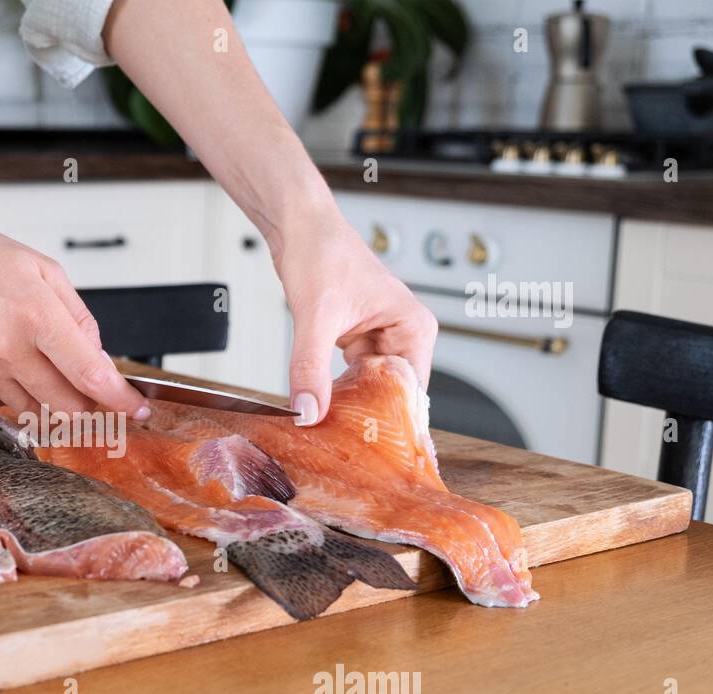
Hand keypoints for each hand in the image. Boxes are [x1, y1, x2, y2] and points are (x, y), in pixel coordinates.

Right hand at [0, 202, 148, 418]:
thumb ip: (78, 316)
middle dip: (88, 404)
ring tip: (37, 360)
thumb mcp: (41, 268)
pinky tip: (5, 358)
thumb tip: (97, 357)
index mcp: (36, 315)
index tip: (136, 408)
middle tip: (91, 388)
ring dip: (50, 398)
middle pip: (67, 407)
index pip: (91, 376)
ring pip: (35, 410)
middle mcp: (8, 349)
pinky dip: (14, 390)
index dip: (120, 399)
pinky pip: (0, 402)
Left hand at [275, 209, 436, 425]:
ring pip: (368, 389)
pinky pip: (349, 377)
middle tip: (341, 445)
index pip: (411, 391)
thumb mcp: (315, 317)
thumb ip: (310, 367)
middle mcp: (403, 335)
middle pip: (391, 394)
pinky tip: (317, 405)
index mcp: (414, 328)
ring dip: (348, 406)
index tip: (367, 447)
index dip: (390, 420)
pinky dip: (334, 391)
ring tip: (326, 428)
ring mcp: (379, 339)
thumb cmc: (321, 252)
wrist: (299, 227)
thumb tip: (308, 410)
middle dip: (366, 417)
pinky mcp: (355, 340)